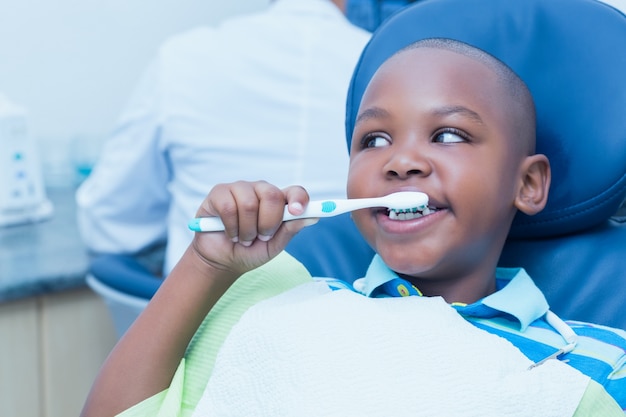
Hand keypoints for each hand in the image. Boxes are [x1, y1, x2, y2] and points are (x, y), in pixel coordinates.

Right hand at [190, 181, 316, 276]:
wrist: (222, 261)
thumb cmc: (250, 251)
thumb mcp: (274, 246)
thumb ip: (290, 230)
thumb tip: (313, 217)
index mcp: (278, 202)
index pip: (295, 192)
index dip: (299, 198)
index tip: (297, 211)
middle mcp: (260, 191)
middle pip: (272, 195)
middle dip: (268, 223)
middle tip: (261, 237)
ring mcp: (239, 189)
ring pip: (249, 203)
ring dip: (247, 230)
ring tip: (243, 238)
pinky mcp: (219, 193)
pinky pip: (228, 207)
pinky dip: (231, 227)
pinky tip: (229, 233)